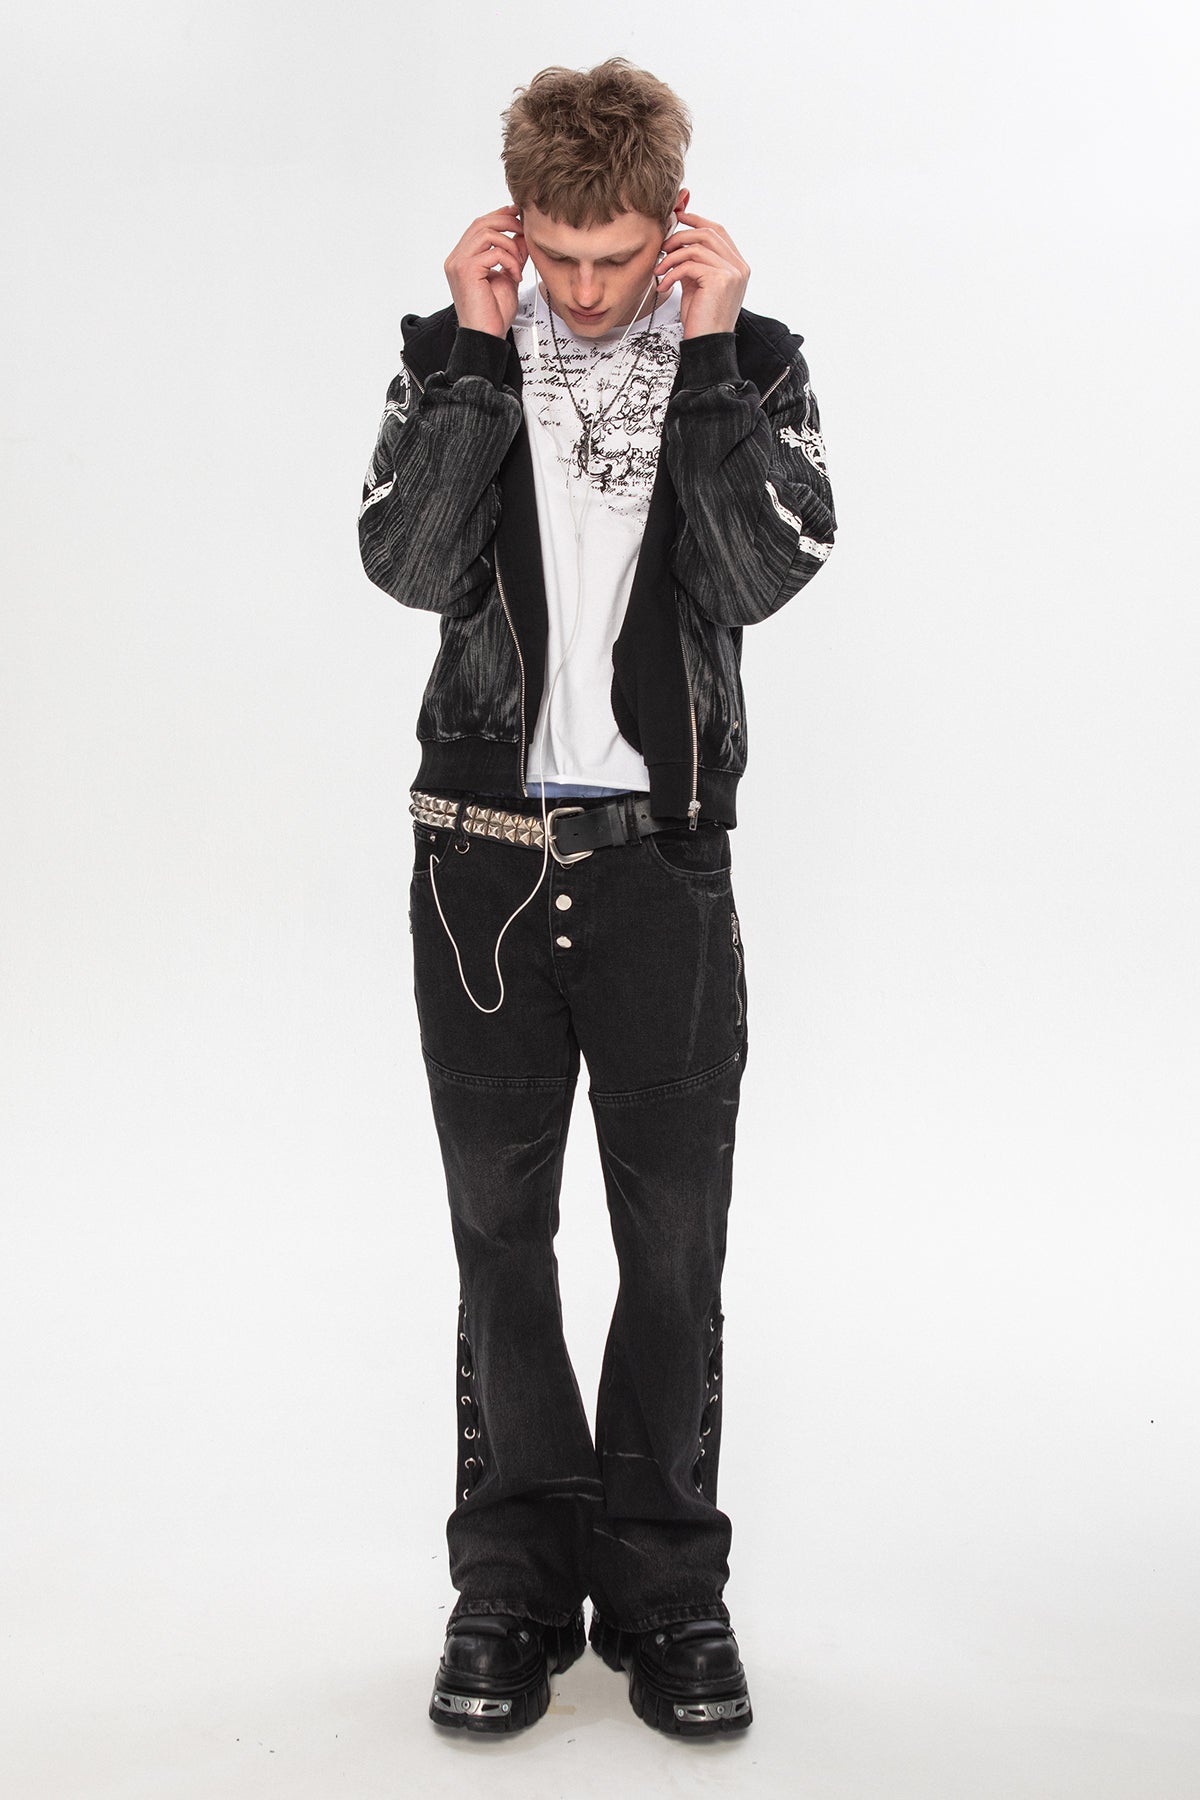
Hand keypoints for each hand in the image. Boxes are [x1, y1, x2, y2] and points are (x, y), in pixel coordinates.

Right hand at [444, 205, 527, 338]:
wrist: (487, 337)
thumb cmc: (493, 314)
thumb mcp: (507, 277)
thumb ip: (511, 256)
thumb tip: (521, 236)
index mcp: (462, 259)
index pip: (478, 226)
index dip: (498, 216)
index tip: (516, 213)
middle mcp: (456, 259)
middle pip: (481, 223)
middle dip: (506, 223)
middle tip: (523, 230)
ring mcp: (458, 264)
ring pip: (487, 233)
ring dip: (510, 245)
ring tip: (518, 263)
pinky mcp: (466, 271)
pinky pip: (494, 252)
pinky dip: (510, 261)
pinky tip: (515, 275)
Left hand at [655, 211, 748, 338]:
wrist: (706, 345)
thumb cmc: (701, 319)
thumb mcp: (696, 285)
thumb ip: (694, 262)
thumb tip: (676, 241)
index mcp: (737, 265)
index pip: (718, 231)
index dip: (697, 220)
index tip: (678, 217)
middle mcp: (739, 267)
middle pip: (707, 233)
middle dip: (680, 237)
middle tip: (662, 248)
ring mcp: (732, 272)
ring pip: (696, 247)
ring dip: (671, 256)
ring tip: (659, 270)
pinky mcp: (720, 280)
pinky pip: (689, 264)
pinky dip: (671, 273)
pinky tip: (663, 285)